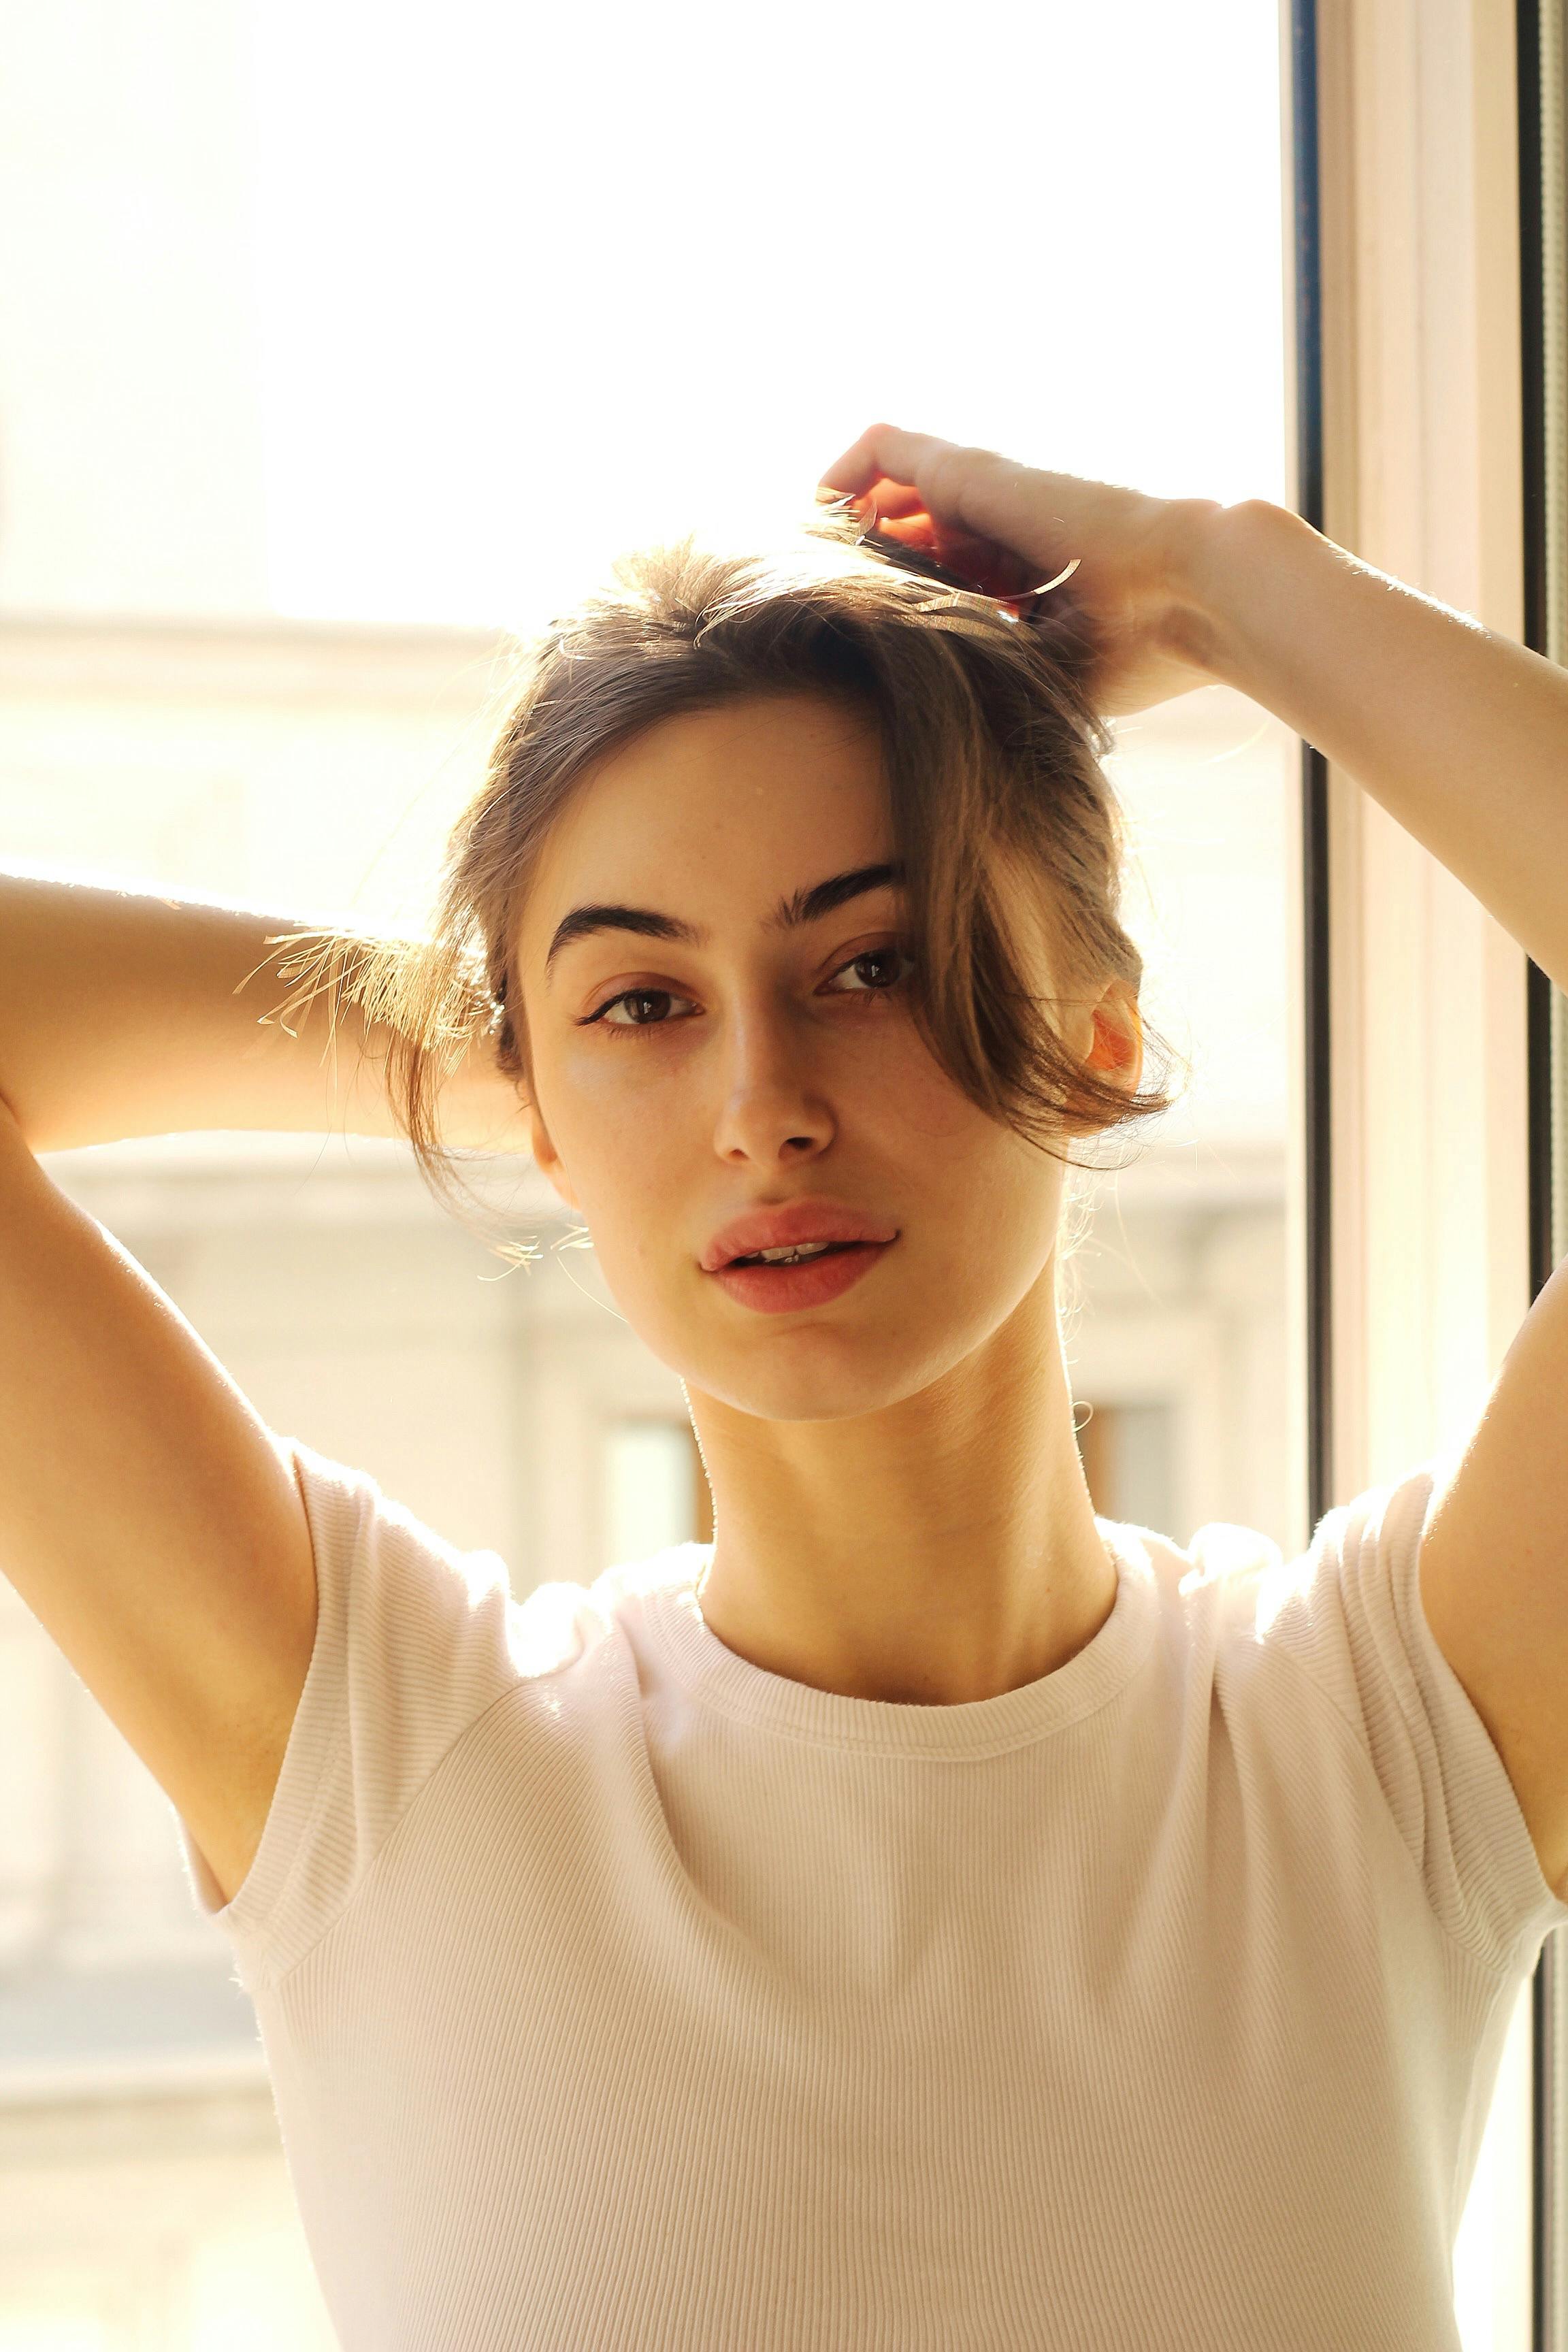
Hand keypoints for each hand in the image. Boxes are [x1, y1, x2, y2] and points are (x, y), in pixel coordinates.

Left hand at [819, 423, 1231, 717]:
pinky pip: (878, 448)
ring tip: (807, 576)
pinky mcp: (968, 467)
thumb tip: (947, 752)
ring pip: (883, 492)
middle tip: (814, 616)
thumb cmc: (1136, 655)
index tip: (855, 655)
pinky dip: (838, 479)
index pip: (933, 583)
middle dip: (855, 573)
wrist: (1189, 594)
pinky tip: (817, 529)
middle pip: (899, 535)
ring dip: (840, 530)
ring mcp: (980, 492)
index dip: (891, 609)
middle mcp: (994, 529)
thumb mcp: (1047, 686)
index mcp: (1015, 579)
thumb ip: (997, 695)